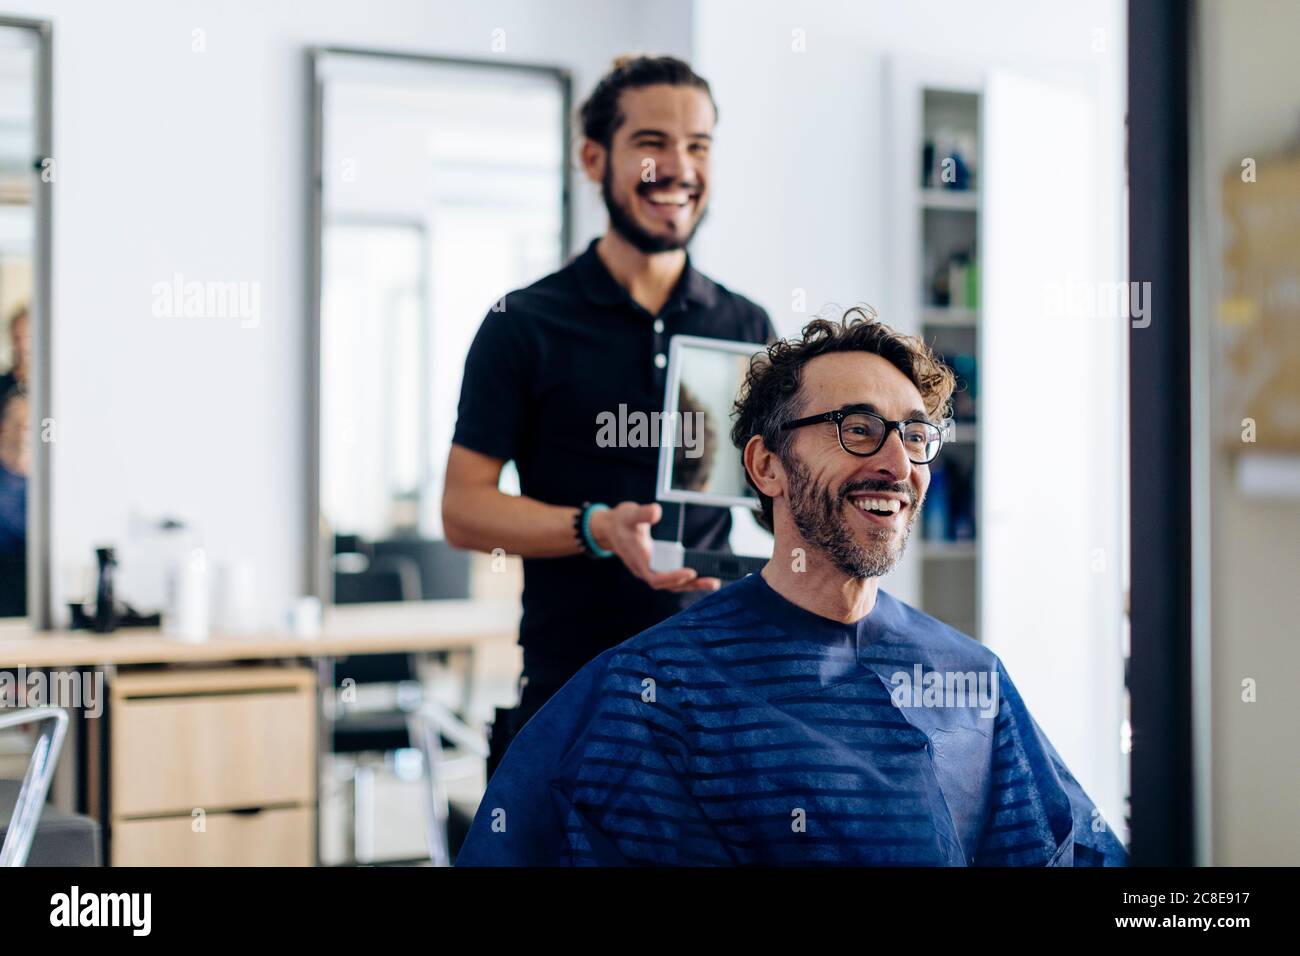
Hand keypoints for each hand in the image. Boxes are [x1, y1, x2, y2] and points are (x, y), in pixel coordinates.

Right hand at [588, 502, 721, 592]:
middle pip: (669, 585)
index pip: (656, 577)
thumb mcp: (629, 513)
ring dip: (692, 585)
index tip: (690, 572)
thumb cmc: (620, 522)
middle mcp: (644, 569)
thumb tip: (656, 512)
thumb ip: (643, 513)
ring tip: (713, 582)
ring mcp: (650, 570)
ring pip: (672, 584)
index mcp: (639, 560)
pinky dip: (687, 580)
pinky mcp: (655, 568)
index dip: (673, 577)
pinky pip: (672, 578)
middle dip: (691, 584)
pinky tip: (702, 576)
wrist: (609, 529)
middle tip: (713, 581)